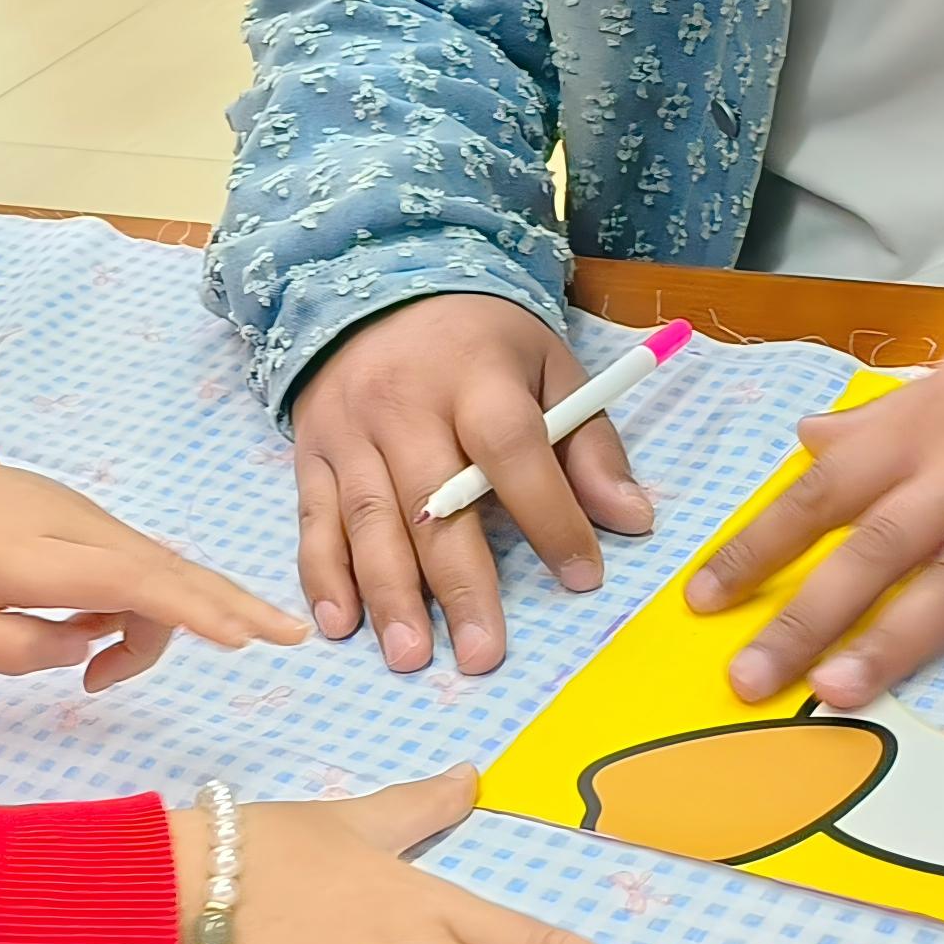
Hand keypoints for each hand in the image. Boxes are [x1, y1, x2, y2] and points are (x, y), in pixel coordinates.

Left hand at [0, 451, 304, 691]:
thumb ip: (12, 648)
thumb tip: (84, 647)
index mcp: (28, 554)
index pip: (126, 580)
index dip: (187, 610)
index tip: (240, 638)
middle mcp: (66, 525)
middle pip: (161, 567)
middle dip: (228, 604)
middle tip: (292, 638)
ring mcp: (72, 513)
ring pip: (150, 563)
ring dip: (174, 616)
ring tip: (113, 681)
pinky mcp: (69, 515)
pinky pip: (127, 558)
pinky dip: (145, 598)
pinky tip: (106, 644)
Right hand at [291, 296, 654, 675]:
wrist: (375, 286)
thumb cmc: (480, 344)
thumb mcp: (548, 367)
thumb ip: (588, 443)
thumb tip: (631, 519)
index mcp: (475, 374)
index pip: (511, 448)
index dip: (548, 514)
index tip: (582, 577)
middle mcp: (405, 402)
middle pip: (433, 500)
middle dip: (459, 584)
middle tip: (484, 655)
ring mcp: (350, 429)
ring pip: (368, 519)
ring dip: (389, 594)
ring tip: (412, 657)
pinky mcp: (312, 452)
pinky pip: (313, 520)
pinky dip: (323, 576)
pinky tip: (342, 624)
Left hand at [685, 311, 943, 709]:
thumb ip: (876, 423)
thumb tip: (803, 442)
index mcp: (919, 431)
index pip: (822, 494)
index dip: (761, 546)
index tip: (703, 602)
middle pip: (877, 549)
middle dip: (808, 615)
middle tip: (750, 678)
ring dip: (898, 639)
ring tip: (841, 693)